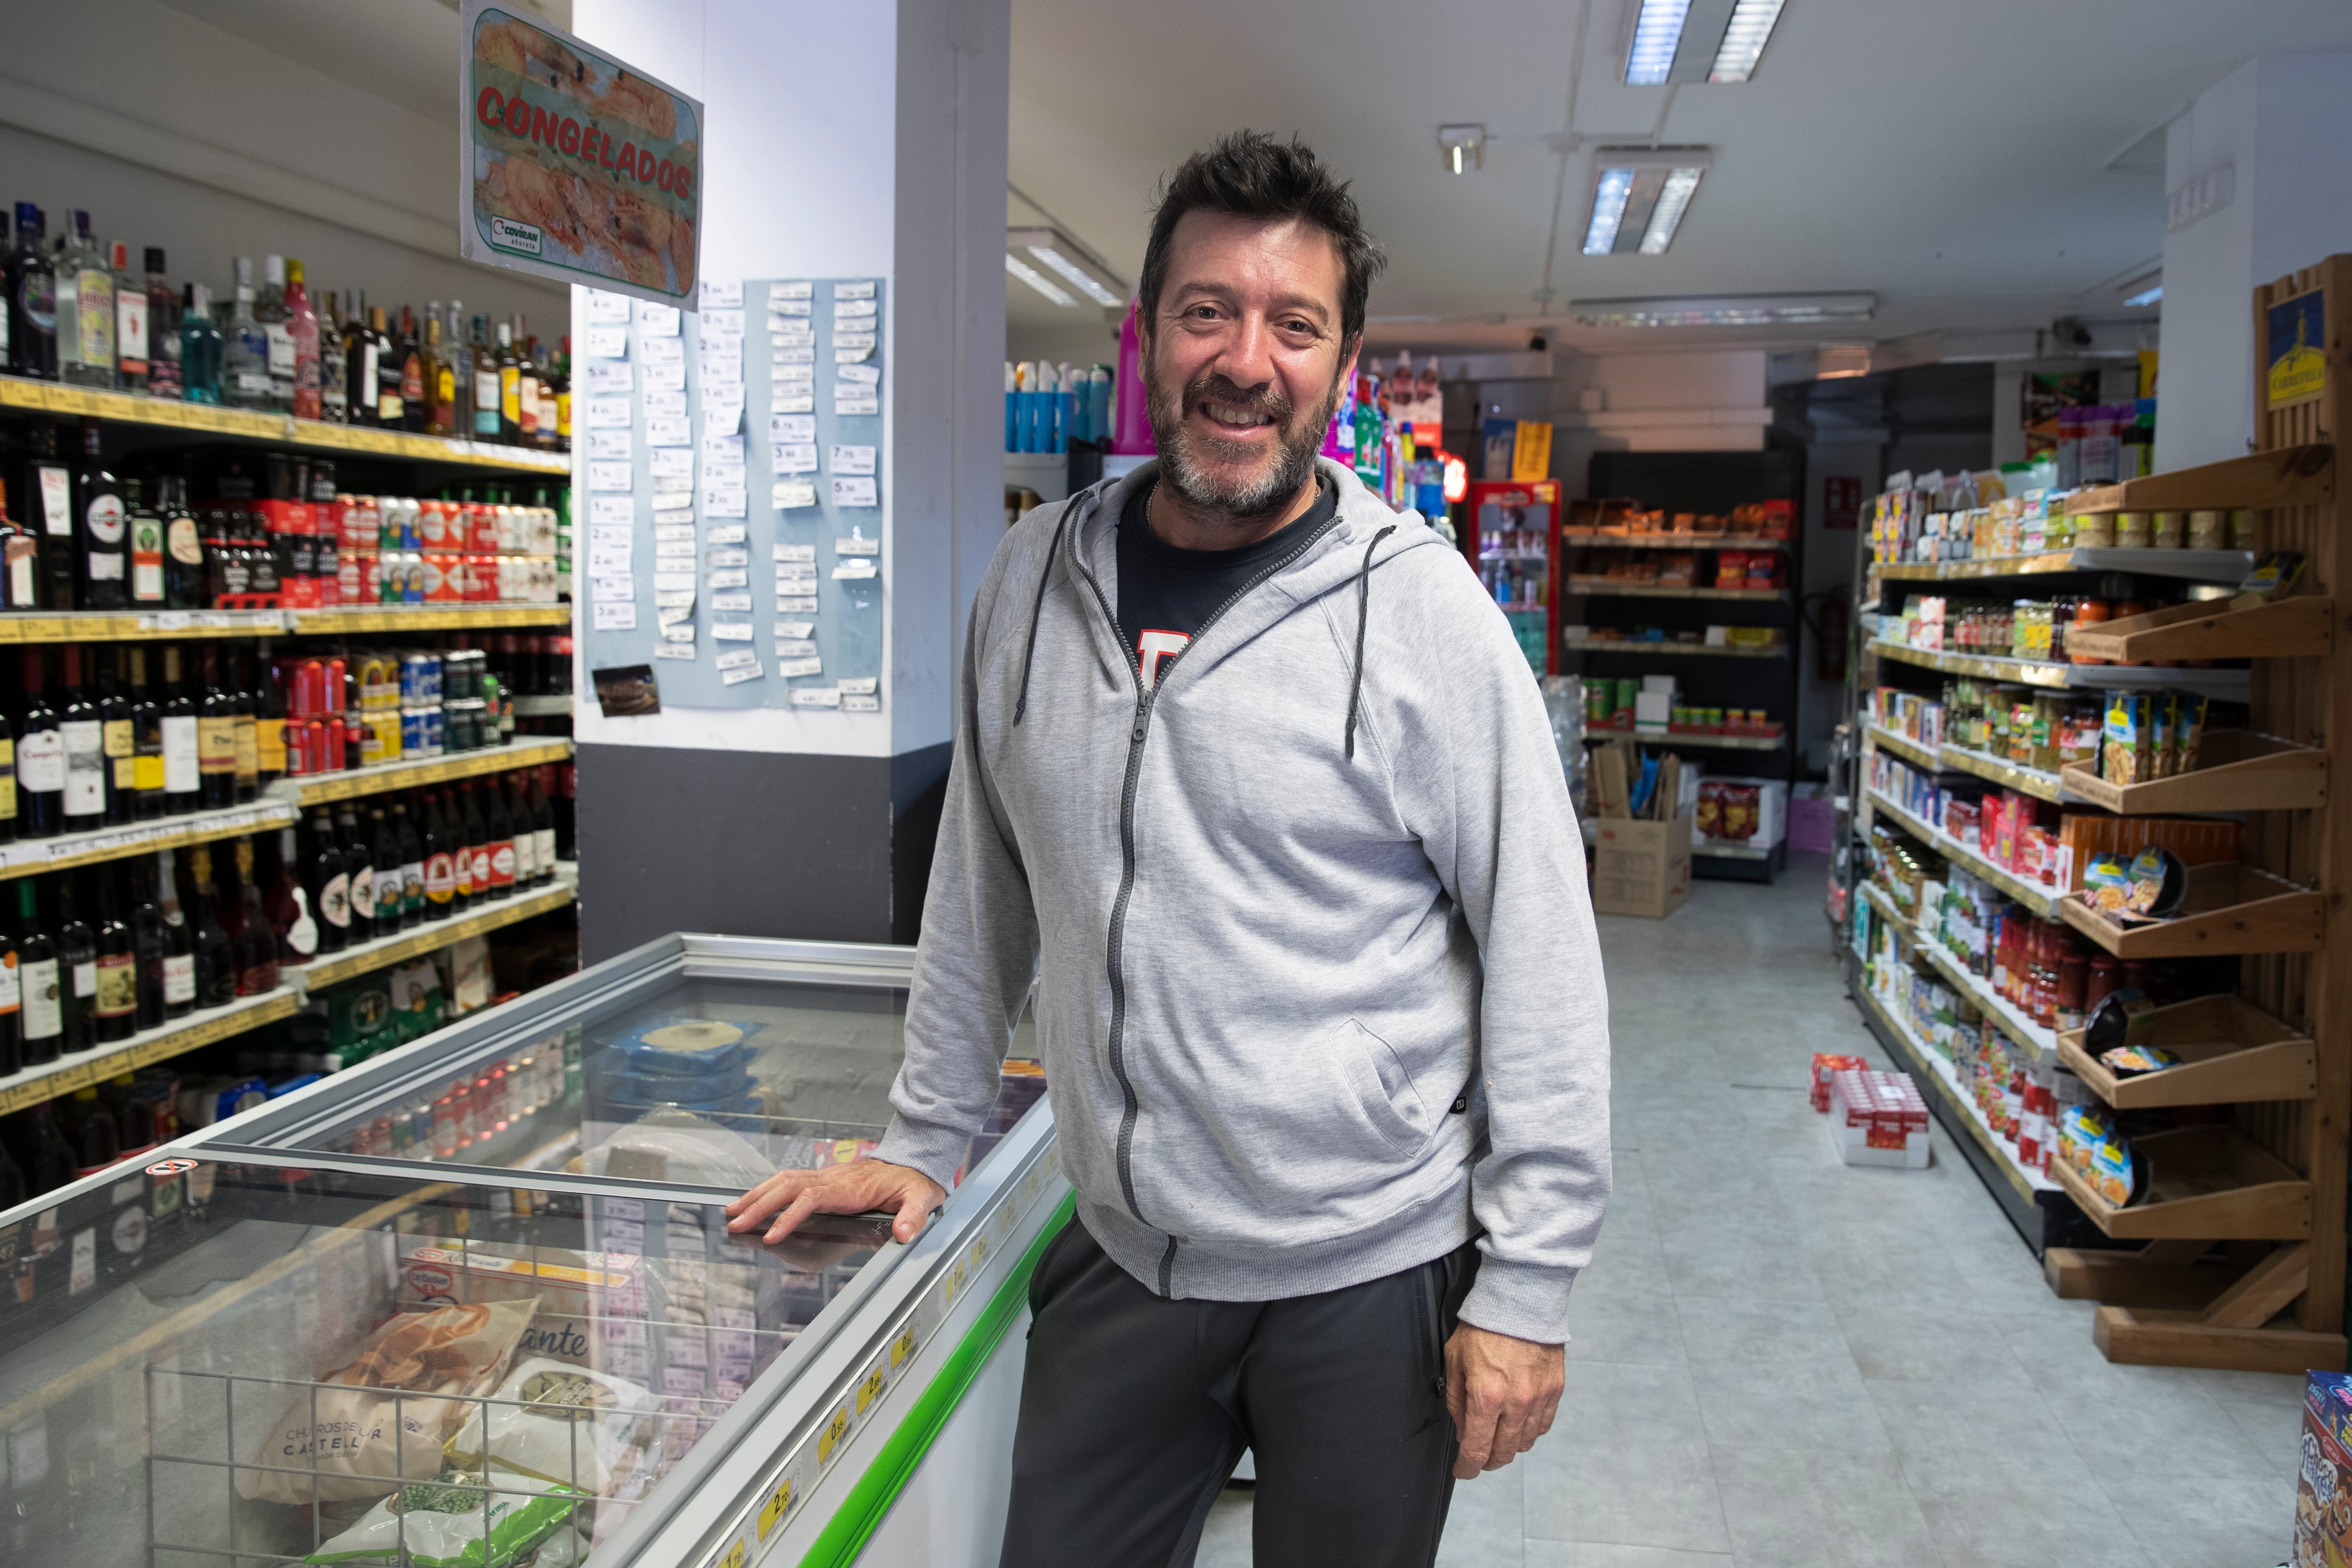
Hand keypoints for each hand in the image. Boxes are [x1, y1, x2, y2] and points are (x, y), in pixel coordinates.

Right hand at [724, 1158, 946, 1245]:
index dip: (790, 1216)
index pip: (812, 1198)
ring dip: (757, 1195)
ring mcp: (826, 1176)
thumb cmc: (914, 1183)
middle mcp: (833, 1178)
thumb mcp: (922, 1198)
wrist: (914, 1162)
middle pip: (788, 1187)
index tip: (772, 1235)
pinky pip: (790, 1182)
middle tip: (734, 1223)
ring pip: (784, 1181)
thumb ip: (914, 1216)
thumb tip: (905, 1234)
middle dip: (759, 1204)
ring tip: (733, 1212)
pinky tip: (754, 1201)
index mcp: (851, 1186)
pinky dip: (768, 1190)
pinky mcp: (824, 1179)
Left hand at [1444, 1323, 1564, 1477]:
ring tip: (1498, 1438)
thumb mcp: (1455, 1360)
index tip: (1462, 1470)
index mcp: (1486, 1396)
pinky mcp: (1556, 1389)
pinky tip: (1518, 1423)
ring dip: (1509, 1447)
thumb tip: (1464, 1433)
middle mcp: (1516, 1402)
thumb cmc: (1483, 1326)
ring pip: (1525, 1443)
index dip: (1467, 1468)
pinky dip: (1529, 1431)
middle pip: (1504, 1453)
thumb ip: (1456, 1401)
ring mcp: (1540, 1397)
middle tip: (1478, 1457)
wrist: (1520, 1299)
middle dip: (1487, 1461)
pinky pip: (1543, 1425)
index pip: (1478, 1449)